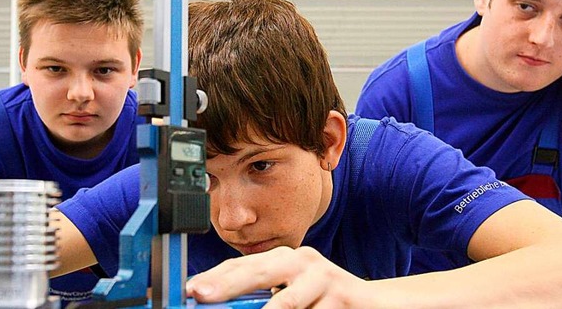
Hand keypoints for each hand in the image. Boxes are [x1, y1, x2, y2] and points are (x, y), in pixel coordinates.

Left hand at [186, 246, 368, 307]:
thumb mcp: (291, 294)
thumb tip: (221, 303)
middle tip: (200, 295)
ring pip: (287, 300)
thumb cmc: (324, 299)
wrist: (371, 302)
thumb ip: (262, 297)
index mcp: (285, 258)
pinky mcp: (342, 295)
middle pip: (259, 271)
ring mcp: (323, 277)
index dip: (215, 276)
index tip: (191, 289)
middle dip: (226, 285)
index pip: (244, 264)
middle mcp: (302, 261)